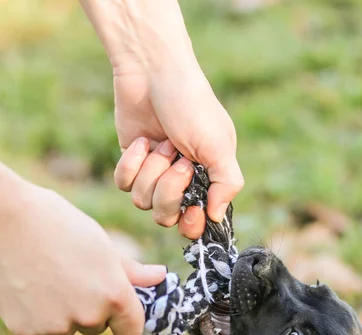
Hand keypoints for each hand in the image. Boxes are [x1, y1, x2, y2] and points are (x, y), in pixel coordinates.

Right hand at [0, 174, 165, 334]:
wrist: (7, 219)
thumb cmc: (59, 224)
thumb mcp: (102, 245)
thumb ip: (132, 270)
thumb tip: (160, 277)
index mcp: (114, 296)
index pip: (132, 329)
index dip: (125, 317)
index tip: (116, 306)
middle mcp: (88, 317)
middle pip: (98, 327)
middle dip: (91, 308)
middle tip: (73, 276)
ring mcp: (56, 327)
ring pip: (68, 328)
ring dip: (63, 312)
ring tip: (48, 277)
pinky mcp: (27, 331)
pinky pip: (41, 330)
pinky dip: (37, 315)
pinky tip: (29, 286)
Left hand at [80, 0, 243, 238]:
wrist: (153, 72)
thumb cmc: (192, 105)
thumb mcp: (218, 144)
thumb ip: (226, 183)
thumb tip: (216, 217)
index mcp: (207, 180)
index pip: (197, 223)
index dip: (192, 224)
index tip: (192, 210)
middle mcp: (181, 182)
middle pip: (167, 217)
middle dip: (169, 190)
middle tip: (179, 160)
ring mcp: (154, 174)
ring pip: (143, 202)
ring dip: (152, 170)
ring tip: (162, 142)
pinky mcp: (131, 163)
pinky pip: (124, 184)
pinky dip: (132, 163)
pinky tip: (143, 141)